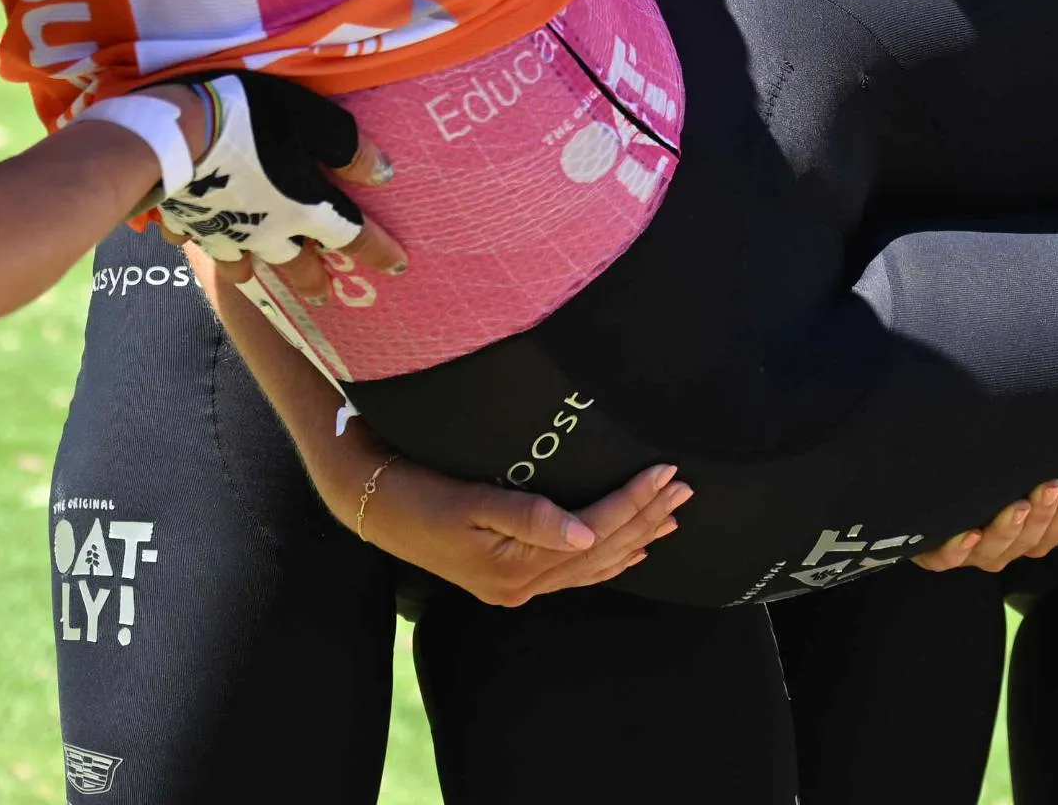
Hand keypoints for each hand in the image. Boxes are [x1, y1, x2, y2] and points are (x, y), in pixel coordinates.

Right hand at [143, 73, 404, 288]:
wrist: (172, 136)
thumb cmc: (252, 119)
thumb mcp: (314, 121)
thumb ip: (349, 150)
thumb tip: (383, 176)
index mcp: (304, 210)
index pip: (351, 236)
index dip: (377, 251)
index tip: (398, 267)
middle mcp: (266, 232)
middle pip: (295, 264)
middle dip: (313, 279)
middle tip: (323, 297)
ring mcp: (223, 233)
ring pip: (241, 264)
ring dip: (252, 271)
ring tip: (253, 277)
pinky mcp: (185, 223)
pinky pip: (195, 241)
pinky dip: (199, 242)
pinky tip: (194, 239)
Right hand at [358, 455, 692, 605]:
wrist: (372, 506)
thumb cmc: (418, 492)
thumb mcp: (469, 499)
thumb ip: (528, 517)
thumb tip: (585, 535)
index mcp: (515, 565)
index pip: (593, 530)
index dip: (633, 501)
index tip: (667, 470)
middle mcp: (520, 583)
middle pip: (601, 551)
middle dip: (646, 519)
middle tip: (686, 490)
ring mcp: (514, 586)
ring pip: (592, 565)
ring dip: (634, 539)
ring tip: (670, 518)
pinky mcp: (507, 578)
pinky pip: (571, 574)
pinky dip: (605, 561)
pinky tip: (626, 552)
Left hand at [914, 478, 1057, 572]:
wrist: (921, 495)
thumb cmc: (984, 485)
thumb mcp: (1024, 481)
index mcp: (1023, 535)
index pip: (1054, 533)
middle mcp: (999, 548)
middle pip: (1028, 542)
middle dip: (1043, 515)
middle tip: (1053, 485)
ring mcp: (967, 552)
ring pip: (994, 551)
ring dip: (1009, 529)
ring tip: (1018, 505)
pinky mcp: (932, 551)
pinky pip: (945, 559)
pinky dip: (959, 549)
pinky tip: (970, 534)